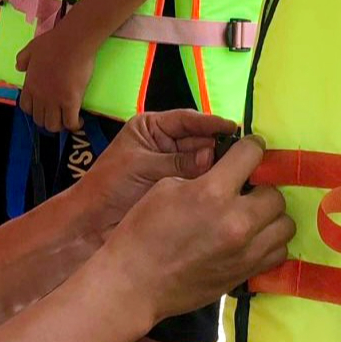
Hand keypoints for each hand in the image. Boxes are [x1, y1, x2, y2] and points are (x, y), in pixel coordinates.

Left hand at [15, 18, 101, 131]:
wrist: (72, 42)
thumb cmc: (53, 43)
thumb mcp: (31, 48)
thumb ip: (23, 59)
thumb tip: (19, 67)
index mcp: (30, 84)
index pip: (26, 107)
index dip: (34, 110)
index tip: (43, 107)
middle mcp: (40, 96)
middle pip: (39, 120)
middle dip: (47, 120)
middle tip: (57, 114)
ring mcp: (55, 100)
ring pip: (53, 126)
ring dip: (60, 125)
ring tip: (67, 119)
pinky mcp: (71, 101)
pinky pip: (70, 123)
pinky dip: (74, 125)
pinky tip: (79, 120)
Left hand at [74, 110, 240, 229]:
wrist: (94, 221)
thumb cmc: (110, 185)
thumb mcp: (141, 166)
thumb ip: (176, 161)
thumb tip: (210, 157)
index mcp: (152, 127)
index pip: (186, 120)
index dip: (210, 123)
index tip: (233, 127)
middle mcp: (167, 143)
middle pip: (200, 139)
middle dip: (220, 146)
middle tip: (246, 153)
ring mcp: (175, 166)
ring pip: (205, 161)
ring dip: (221, 165)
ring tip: (245, 169)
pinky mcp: (181, 188)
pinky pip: (202, 181)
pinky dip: (214, 183)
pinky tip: (232, 185)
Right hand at [101, 135, 292, 320]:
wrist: (135, 283)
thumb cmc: (142, 232)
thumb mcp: (165, 188)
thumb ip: (201, 176)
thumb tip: (226, 172)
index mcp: (212, 192)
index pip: (252, 155)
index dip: (251, 147)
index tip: (249, 150)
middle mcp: (237, 221)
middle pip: (276, 194)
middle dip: (262, 187)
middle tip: (246, 190)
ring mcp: (245, 251)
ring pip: (285, 224)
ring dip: (271, 216)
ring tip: (252, 215)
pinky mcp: (246, 273)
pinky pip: (278, 252)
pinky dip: (270, 242)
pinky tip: (252, 239)